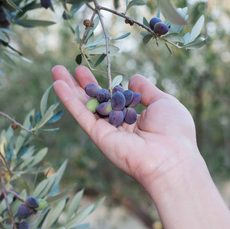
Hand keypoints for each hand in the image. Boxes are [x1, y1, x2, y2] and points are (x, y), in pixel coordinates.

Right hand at [52, 65, 200, 188]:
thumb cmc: (174, 131)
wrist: (170, 158)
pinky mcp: (98, 136)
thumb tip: (133, 78)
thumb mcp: (163, 102)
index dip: (101, 84)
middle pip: (95, 101)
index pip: (113, 98)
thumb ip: (146, 90)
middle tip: (68, 68)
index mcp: (134, 118)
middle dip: (81, 85)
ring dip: (68, 89)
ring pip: (84, 106)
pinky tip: (58, 85)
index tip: (93, 71)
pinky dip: (68, 100)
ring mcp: (106, 131)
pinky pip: (81, 115)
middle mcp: (118, 125)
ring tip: (55, 70)